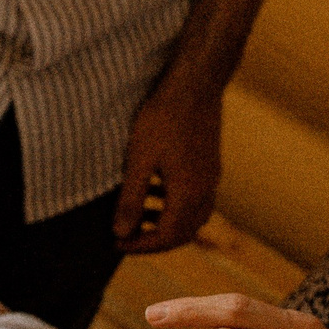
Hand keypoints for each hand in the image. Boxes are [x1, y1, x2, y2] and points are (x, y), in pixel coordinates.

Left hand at [113, 78, 223, 253]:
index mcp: (188, 194)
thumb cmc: (163, 117)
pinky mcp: (210, 165)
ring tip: (137, 216)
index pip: (166, 237)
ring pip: (191, 217)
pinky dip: (175, 205)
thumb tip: (121, 233)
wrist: (196, 83)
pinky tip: (155, 191)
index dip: (140, 245)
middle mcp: (206, 191)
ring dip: (165, 223)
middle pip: (182, 233)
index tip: (116, 243)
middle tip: (126, 237)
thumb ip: (131, 199)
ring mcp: (211, 178)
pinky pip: (196, 199)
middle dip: (153, 240)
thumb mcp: (138, 159)